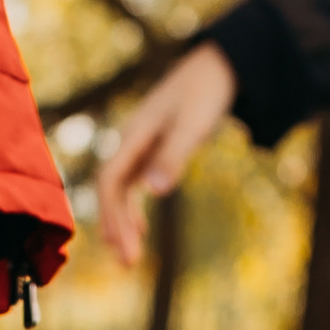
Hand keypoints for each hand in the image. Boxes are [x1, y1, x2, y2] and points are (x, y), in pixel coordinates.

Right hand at [96, 44, 237, 267]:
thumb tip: (153, 192)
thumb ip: (172, 157)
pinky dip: (133, 206)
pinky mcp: (155, 146)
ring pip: (120, 188)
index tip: (125, 247)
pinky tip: (142, 228)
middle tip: (128, 264)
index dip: (113, 215)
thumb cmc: (205, 92)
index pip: (110, 181)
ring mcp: (142, 144)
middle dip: (116, 226)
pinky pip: (133, 182)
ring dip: (122, 220)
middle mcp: (132, 140)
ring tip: (128, 255)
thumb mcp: (193, 126)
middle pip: (112, 188)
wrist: (219, 65)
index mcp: (135, 135)